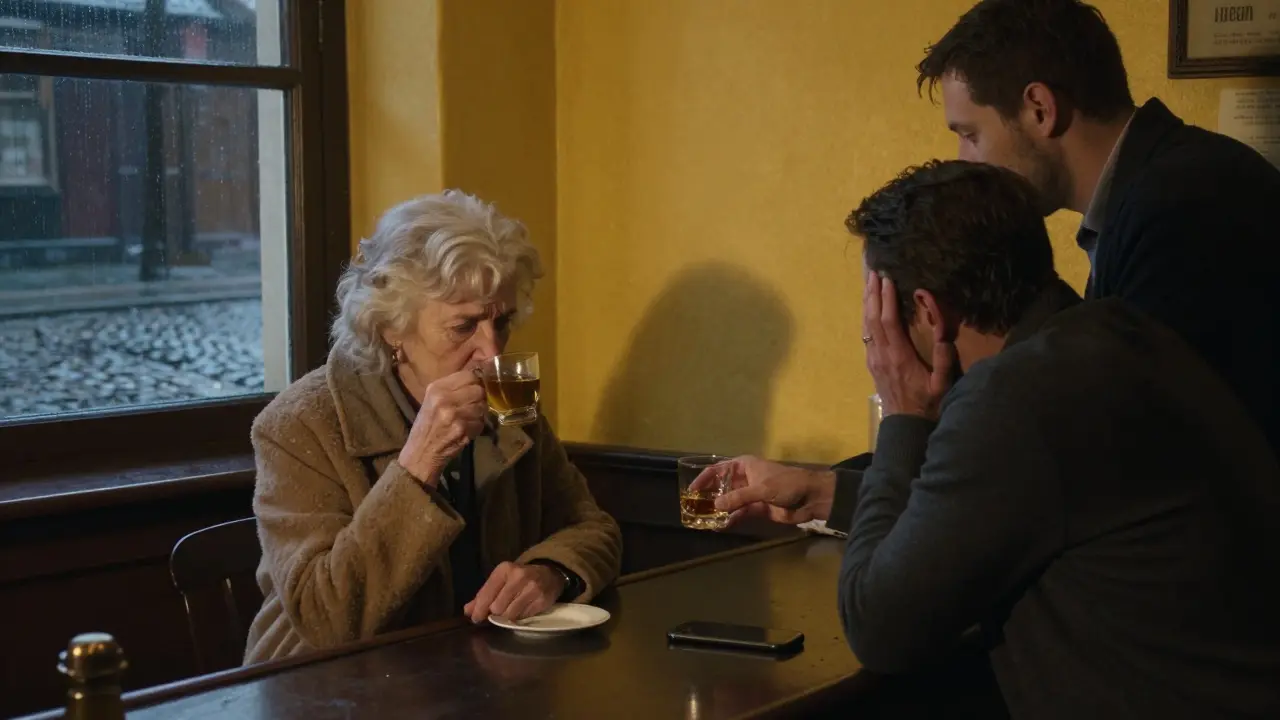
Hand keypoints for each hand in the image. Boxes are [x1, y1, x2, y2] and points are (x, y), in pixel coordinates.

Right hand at [398, 370, 486, 486]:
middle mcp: (445, 398)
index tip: (472, 390)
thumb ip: (452, 389)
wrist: (420, 453)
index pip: (469, 375)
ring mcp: (454, 414)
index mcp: (436, 388)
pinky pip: (481, 422)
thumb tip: (476, 380)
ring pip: (482, 406)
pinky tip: (466, 430)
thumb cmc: (427, 426)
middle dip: (479, 399)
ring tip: (468, 420)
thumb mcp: (432, 401)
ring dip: (479, 414)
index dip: (475, 383)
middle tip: (472, 407)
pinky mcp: (462, 429)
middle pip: (478, 390)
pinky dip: (477, 427)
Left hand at [464, 561, 565, 623]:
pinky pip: (522, 617)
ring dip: (506, 617)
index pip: (487, 593)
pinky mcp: (542, 600)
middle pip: (496, 607)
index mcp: (504, 569)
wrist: (549, 574)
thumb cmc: (519, 578)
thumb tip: (468, 611)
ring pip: (509, 614)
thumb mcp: (501, 580)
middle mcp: (518, 576)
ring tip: (509, 611)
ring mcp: (532, 588)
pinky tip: (521, 610)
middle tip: (496, 613)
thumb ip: (484, 595)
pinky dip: (519, 617)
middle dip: (494, 613)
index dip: (479, 609)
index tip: (476, 618)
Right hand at [692, 456, 835, 526]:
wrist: (811, 497)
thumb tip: (715, 505)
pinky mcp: (757, 508)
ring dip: (718, 510)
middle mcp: (745, 478)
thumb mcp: (761, 489)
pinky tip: (720, 526)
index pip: (718, 469)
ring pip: (729, 501)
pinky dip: (731, 518)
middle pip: (721, 486)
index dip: (704, 478)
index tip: (691, 490)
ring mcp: (750, 494)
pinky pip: (739, 513)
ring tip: (703, 520)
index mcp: (744, 465)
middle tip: (693, 508)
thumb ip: (738, 498)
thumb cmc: (787, 484)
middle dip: (709, 496)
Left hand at [864, 272, 955, 420]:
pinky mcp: (871, 363)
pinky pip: (866, 334)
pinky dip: (866, 316)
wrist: (905, 425)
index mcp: (899, 356)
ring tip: (868, 281)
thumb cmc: (926, 404)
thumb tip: (945, 337)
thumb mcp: (941, 385)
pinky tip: (868, 306)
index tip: (887, 279)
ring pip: (866, 325)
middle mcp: (882, 355)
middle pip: (872, 319)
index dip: (886, 299)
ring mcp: (874, 359)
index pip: (889, 322)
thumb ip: (943, 362)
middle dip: (873, 293)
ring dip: (867, 302)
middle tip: (873, 271)